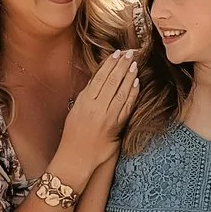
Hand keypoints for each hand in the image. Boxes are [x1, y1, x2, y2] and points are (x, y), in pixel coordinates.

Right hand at [55, 50, 139, 184]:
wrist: (76, 159)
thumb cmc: (73, 135)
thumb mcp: (76, 111)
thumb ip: (87, 95)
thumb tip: (98, 79)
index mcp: (84, 102)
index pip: (99, 78)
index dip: (110, 64)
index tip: (118, 53)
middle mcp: (95, 108)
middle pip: (111, 82)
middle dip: (122, 65)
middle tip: (131, 52)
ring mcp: (107, 118)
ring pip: (120, 92)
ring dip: (129, 76)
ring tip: (135, 63)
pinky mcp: (116, 128)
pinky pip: (126, 107)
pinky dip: (132, 94)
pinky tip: (137, 83)